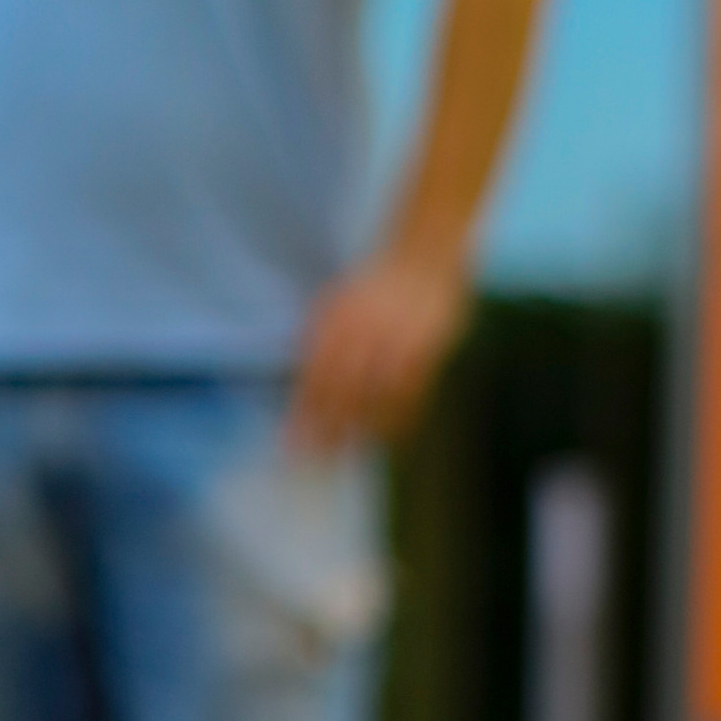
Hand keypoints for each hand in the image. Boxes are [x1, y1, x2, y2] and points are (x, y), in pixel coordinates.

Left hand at [288, 240, 469, 451]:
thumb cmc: (371, 288)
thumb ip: (316, 340)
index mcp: (339, 320)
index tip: (292, 443)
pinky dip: (399, 419)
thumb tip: (301, 384)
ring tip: (349, 454)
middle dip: (328, 430)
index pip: (316, 375)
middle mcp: (367, 331)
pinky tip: (389, 438)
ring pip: (378, 396)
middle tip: (316, 461)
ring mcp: (399, 341)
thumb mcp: (334, 304)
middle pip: (344, 391)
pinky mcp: (429, 349)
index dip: (303, 413)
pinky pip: (412, 393)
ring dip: (362, 429)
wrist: (422, 259)